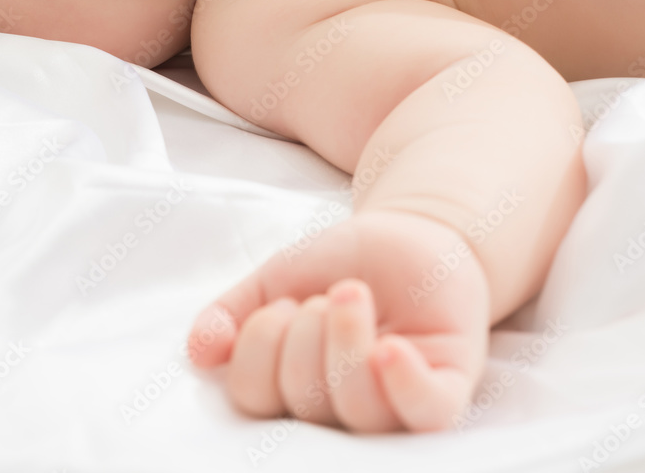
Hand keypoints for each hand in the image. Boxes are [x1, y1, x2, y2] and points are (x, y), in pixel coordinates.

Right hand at [187, 210, 489, 432]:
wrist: (407, 233)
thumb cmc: (340, 264)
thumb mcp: (277, 278)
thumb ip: (233, 310)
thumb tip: (199, 351)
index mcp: (293, 386)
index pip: (254, 396)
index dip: (256, 347)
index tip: (280, 303)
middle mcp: (340, 405)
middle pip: (303, 401)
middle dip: (302, 334)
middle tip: (324, 296)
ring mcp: (394, 399)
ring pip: (357, 408)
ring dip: (344, 341)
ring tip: (352, 294)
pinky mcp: (445, 386)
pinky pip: (424, 412)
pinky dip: (404, 385)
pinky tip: (390, 347)